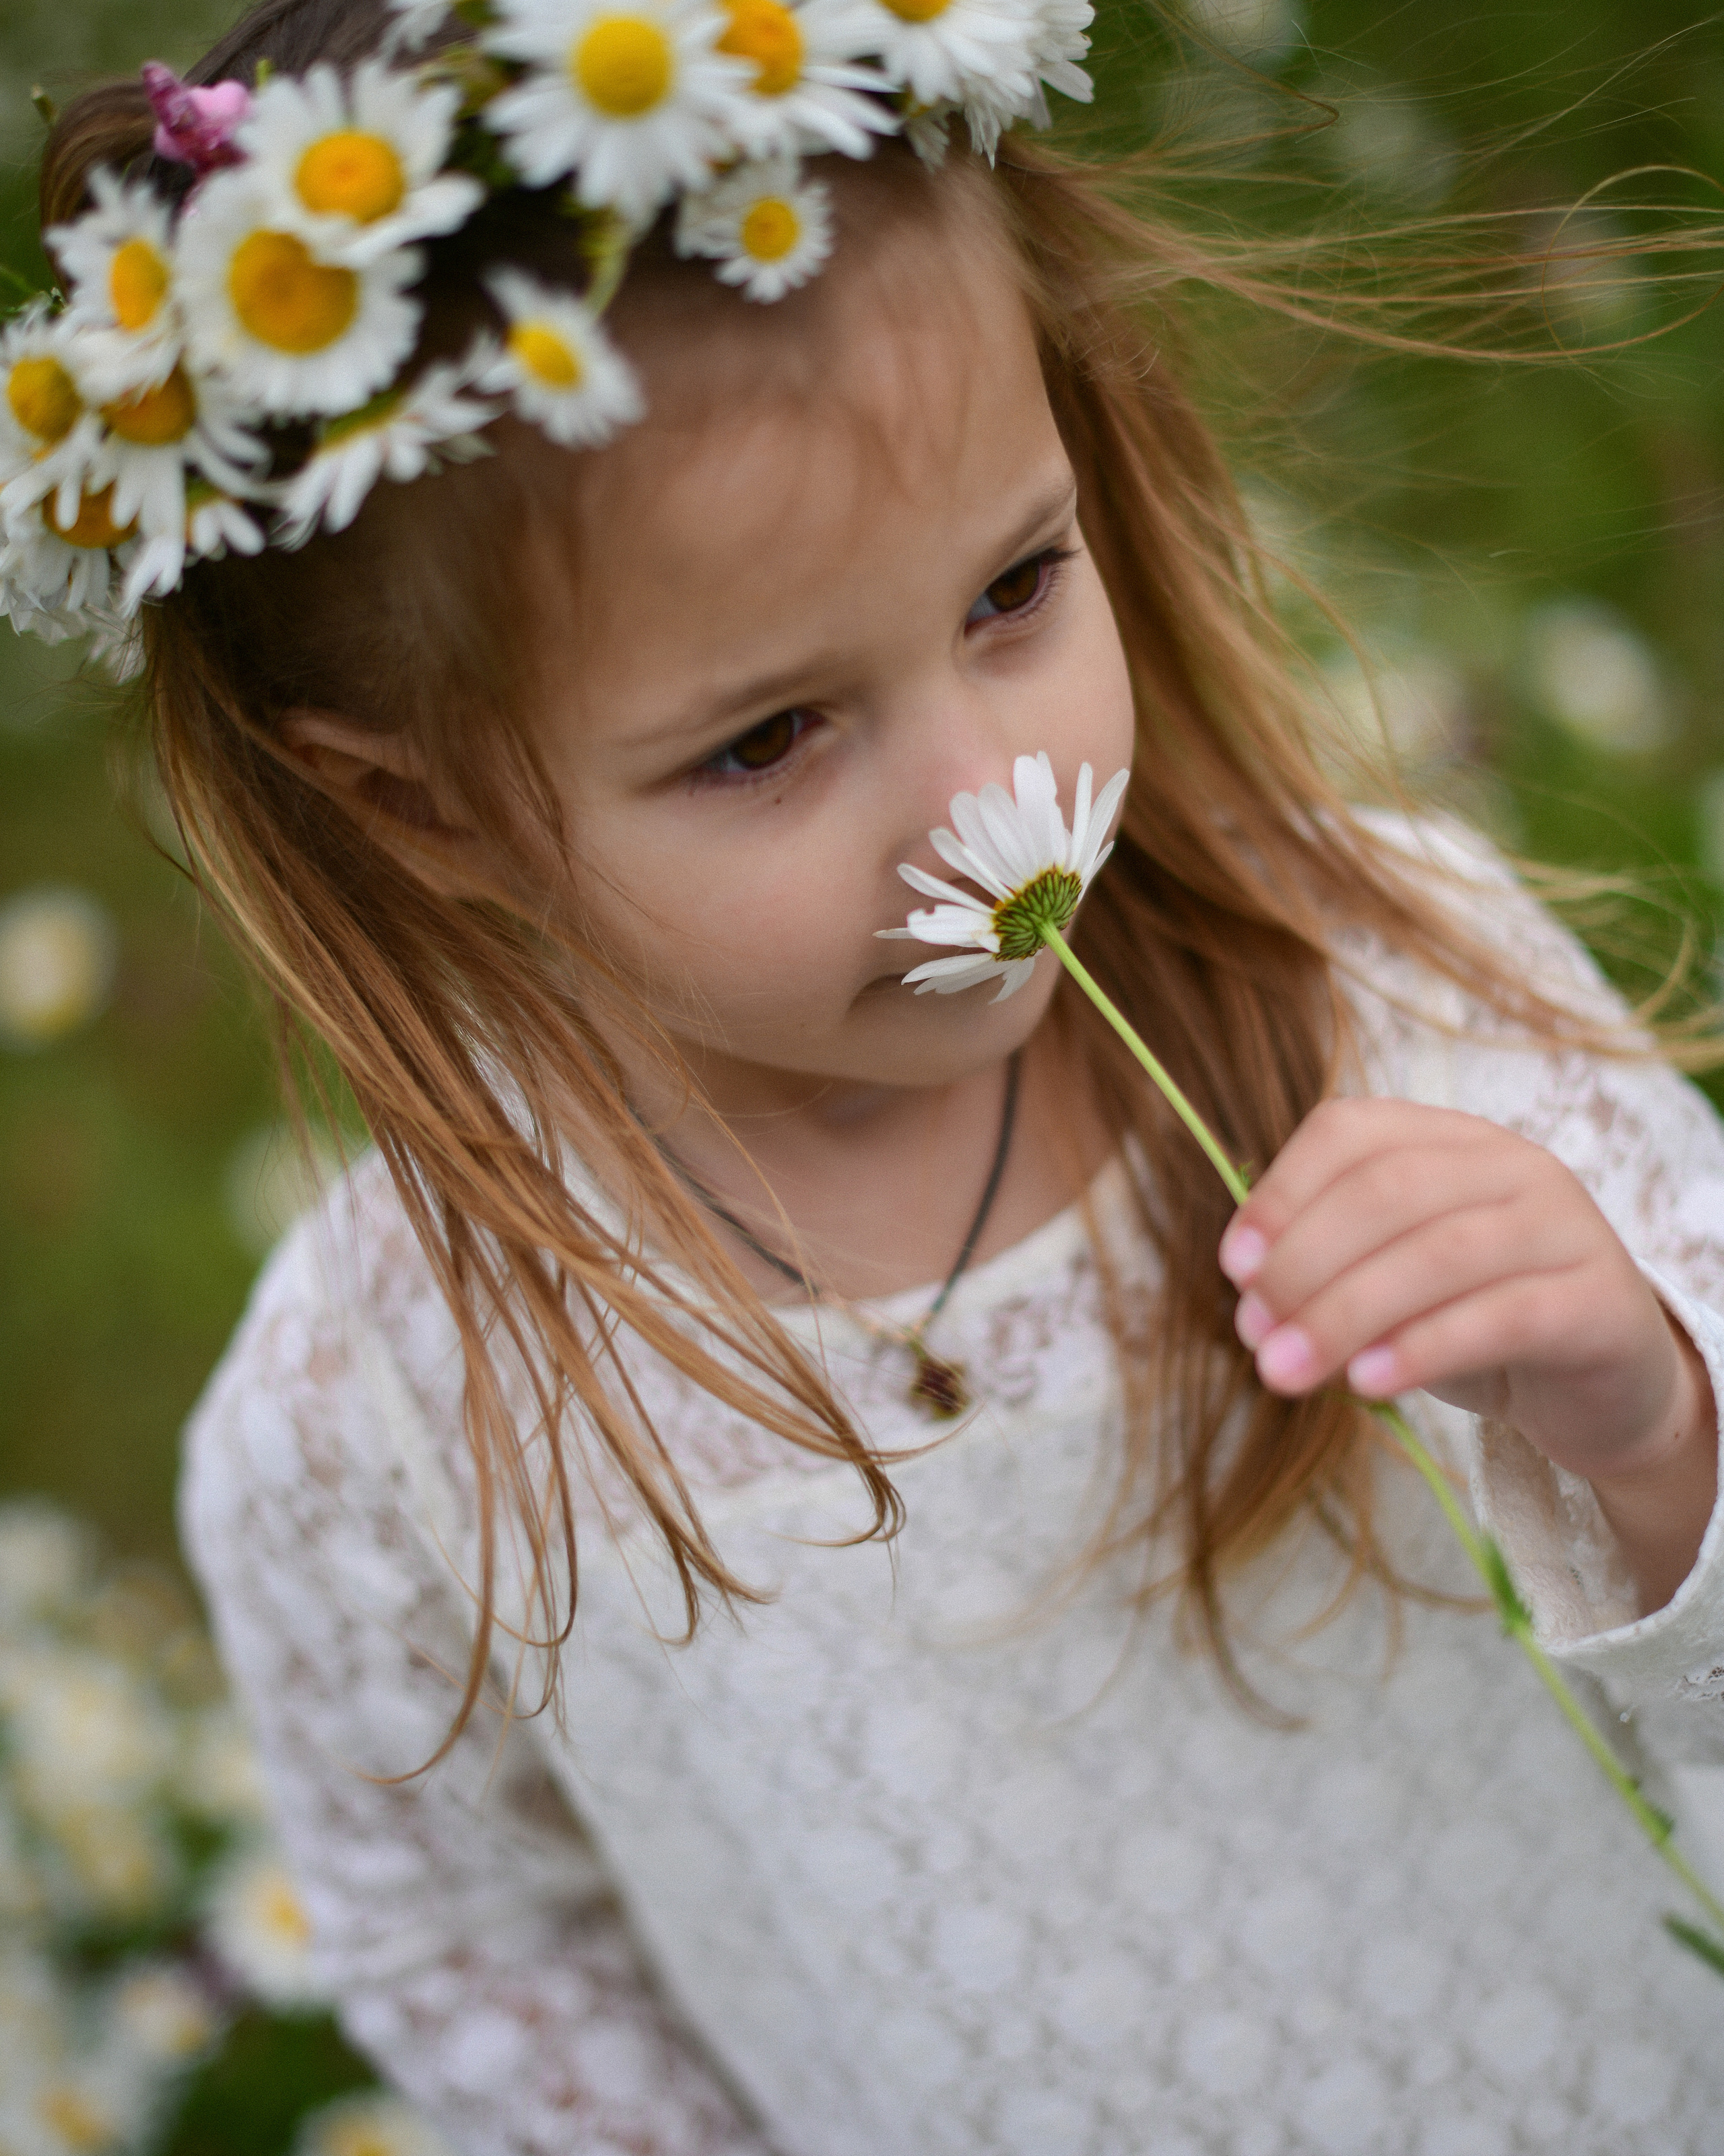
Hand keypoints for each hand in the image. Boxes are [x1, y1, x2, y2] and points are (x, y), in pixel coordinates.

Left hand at [1217, 1098, 1717, 1610]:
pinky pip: (1503, 1315)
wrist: (1601, 1386)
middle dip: (1303, 1265)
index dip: (1281, 1194)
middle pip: (1387, 1191)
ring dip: (1345, 1314)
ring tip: (1286, 1372)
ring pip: (1439, 1253)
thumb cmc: (1472, 1322)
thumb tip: (1252, 1300)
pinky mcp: (1599, 1300)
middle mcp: (1511, 1164)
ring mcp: (1563, 1226)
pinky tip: (1367, 1383)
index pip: (1350, 1133)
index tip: (1234, 1267)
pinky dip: (1422, 1347)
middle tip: (1254, 1336)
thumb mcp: (1391, 1284)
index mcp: (1448, 1139)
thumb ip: (1328, 1273)